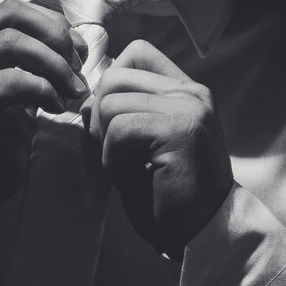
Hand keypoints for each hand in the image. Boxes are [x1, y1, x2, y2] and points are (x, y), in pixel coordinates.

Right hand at [0, 0, 86, 220]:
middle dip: (54, 34)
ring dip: (52, 62)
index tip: (78, 51)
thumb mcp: (14, 106)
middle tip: (77, 67)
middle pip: (9, 15)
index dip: (50, 22)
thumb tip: (70, 58)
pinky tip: (54, 107)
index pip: (11, 11)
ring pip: (9, 43)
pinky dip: (40, 88)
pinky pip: (7, 82)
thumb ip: (31, 78)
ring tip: (72, 89)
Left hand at [90, 40, 233, 253]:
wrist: (201, 233)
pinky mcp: (180, 130)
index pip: (137, 52)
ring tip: (126, 168)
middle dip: (99, 115)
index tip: (109, 122)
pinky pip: (120, 128)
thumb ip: (120, 115)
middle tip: (113, 152)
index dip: (110, 82)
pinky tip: (131, 177)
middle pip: (116, 75)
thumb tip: (85, 100)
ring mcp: (189, 109)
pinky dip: (114, 157)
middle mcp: (192, 93)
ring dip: (106, 142)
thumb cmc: (168, 195)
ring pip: (112, 102)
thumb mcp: (140, 146)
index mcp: (186, 91)